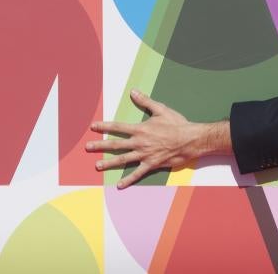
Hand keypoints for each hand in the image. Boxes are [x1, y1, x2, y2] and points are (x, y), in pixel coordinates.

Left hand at [85, 89, 230, 188]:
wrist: (190, 140)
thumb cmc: (177, 124)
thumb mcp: (161, 109)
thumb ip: (145, 101)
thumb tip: (133, 92)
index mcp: (140, 129)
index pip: (118, 127)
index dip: (105, 126)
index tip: (93, 127)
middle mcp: (139, 142)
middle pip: (116, 144)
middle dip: (100, 145)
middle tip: (87, 147)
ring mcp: (144, 155)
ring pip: (123, 159)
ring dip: (109, 163)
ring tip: (97, 166)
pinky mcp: (151, 164)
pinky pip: (137, 173)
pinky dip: (128, 180)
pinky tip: (119, 185)